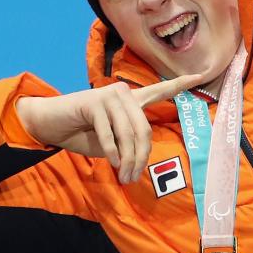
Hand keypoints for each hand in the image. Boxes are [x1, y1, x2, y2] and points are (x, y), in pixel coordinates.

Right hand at [16, 74, 206, 183]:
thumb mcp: (112, 142)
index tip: (201, 75)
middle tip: (133, 178)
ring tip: (124, 176)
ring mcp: (109, 95)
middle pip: (144, 129)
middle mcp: (124, 93)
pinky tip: (112, 163)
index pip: (160, 90)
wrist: (51, 123)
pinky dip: (112, 153)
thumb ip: (128, 144)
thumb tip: (140, 161)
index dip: (180, 84)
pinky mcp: (94, 102)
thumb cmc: (83, 133)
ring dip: (127, 160)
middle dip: (141, 157)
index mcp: (132, 100)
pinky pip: (110, 135)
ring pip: (129, 134)